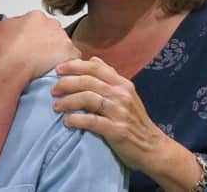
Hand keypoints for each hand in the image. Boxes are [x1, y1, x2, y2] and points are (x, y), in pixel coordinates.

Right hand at [0, 10, 80, 78]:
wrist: (9, 65)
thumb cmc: (3, 50)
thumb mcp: (2, 28)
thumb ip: (14, 24)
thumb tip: (16, 27)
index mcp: (35, 16)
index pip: (41, 24)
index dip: (37, 37)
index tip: (33, 46)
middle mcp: (51, 24)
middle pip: (55, 33)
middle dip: (50, 43)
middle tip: (40, 57)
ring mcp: (62, 37)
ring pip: (64, 46)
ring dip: (58, 54)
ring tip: (47, 66)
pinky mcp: (70, 52)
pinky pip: (73, 58)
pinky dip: (67, 64)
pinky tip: (56, 71)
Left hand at [51, 56, 168, 170]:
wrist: (153, 148)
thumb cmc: (134, 120)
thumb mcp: (126, 94)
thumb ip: (109, 77)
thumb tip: (92, 59)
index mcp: (122, 84)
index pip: (95, 67)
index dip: (74, 66)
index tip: (58, 69)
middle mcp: (121, 94)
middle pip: (88, 81)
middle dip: (66, 83)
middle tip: (53, 89)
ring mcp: (120, 112)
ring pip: (88, 98)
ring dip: (68, 101)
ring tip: (56, 106)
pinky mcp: (117, 130)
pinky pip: (92, 121)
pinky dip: (76, 119)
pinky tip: (67, 121)